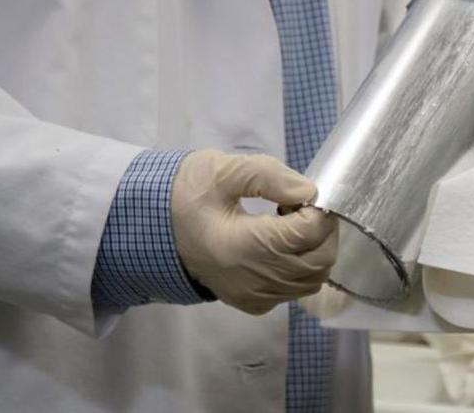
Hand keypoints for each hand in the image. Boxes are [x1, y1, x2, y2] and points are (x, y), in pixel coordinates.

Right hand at [171, 150, 337, 314]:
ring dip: (315, 251)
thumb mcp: (221, 170)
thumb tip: (309, 191)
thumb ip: (268, 176)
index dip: (318, 209)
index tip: (303, 194)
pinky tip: (279, 247)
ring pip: (312, 281)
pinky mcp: (251, 303)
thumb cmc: (185, 195)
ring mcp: (252, 296)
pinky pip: (293, 291)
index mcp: (244, 245)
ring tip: (290, 226)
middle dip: (324, 231)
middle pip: (319, 262)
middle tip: (302, 208)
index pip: (309, 233)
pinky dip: (301, 269)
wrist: (149, 228)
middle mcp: (252, 279)